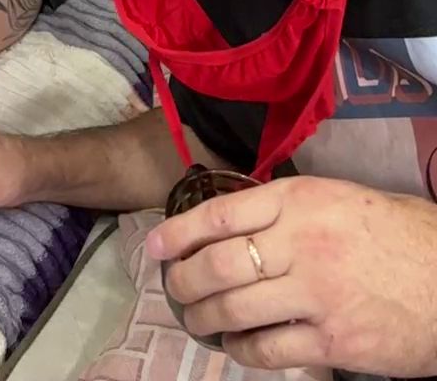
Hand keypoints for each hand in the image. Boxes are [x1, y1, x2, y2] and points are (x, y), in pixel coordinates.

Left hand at [151, 174, 436, 374]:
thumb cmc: (396, 233)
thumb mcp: (338, 199)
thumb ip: (287, 208)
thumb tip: (234, 222)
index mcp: (300, 200)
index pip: (221, 214)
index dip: (178, 232)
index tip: (154, 246)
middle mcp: (302, 243)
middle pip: (218, 264)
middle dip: (183, 280)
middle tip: (172, 288)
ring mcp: (316, 294)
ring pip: (235, 309)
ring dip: (203, 318)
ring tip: (194, 319)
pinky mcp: (333, 342)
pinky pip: (269, 349)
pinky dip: (242, 350)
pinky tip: (235, 346)